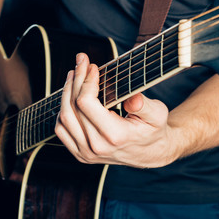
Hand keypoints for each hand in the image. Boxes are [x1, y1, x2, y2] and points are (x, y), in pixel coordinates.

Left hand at [55, 53, 178, 167]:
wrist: (150, 153)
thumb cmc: (153, 130)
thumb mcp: (157, 114)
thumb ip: (145, 106)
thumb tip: (133, 100)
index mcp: (115, 136)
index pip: (86, 103)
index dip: (85, 80)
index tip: (92, 67)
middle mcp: (97, 147)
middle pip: (72, 107)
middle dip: (75, 80)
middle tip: (81, 63)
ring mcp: (86, 153)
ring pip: (63, 118)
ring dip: (66, 93)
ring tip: (73, 77)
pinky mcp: (80, 154)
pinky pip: (61, 130)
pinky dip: (63, 111)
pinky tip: (70, 98)